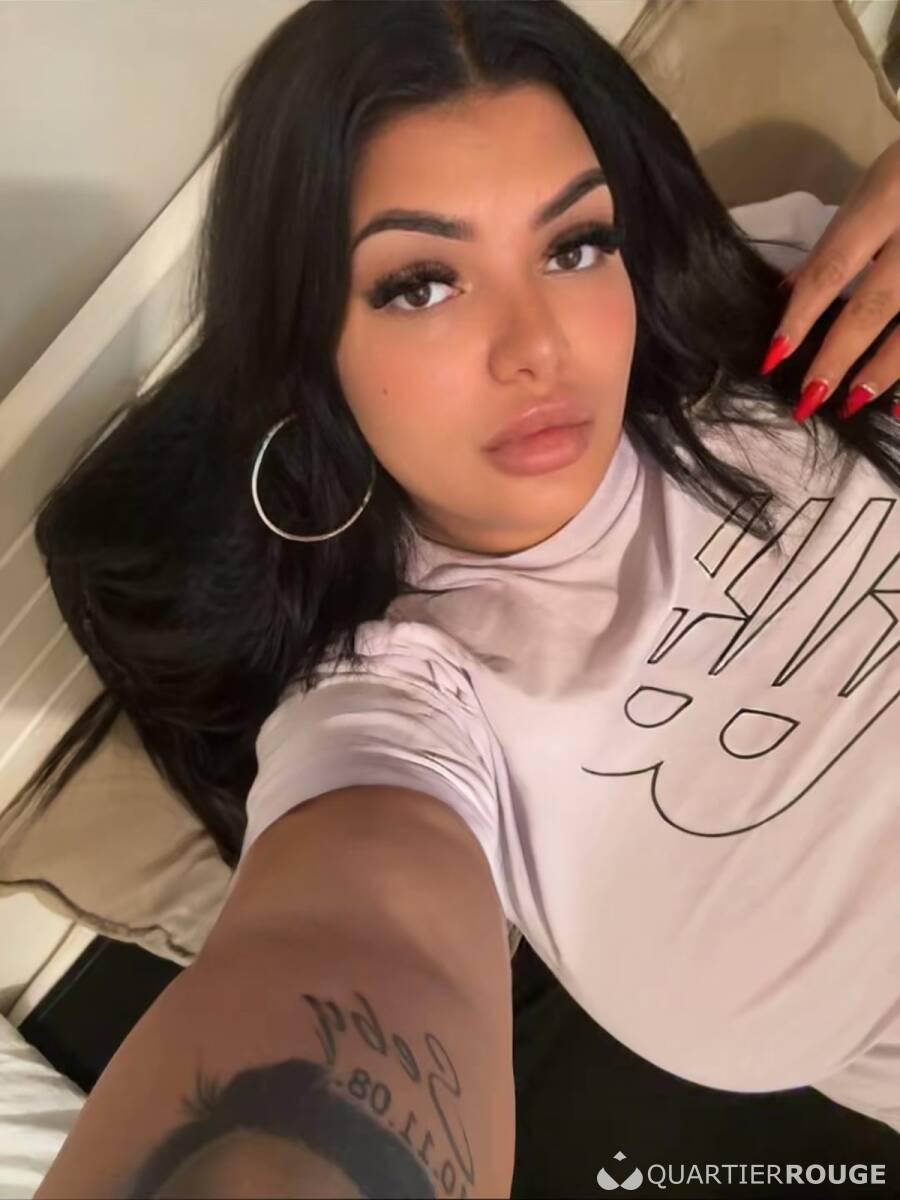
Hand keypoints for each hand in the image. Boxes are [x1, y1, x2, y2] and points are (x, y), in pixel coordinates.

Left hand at [758, 139, 899, 421]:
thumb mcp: (875, 184)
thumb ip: (838, 240)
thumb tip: (789, 291)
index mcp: (888, 199)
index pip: (833, 267)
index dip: (802, 315)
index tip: (774, 356)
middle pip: (875, 305)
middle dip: (839, 356)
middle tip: (808, 399)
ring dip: (884, 371)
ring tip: (852, 404)